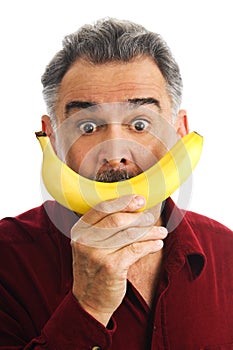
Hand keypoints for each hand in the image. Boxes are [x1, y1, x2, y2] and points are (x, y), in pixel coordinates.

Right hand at [71, 195, 167, 325]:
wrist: (89, 301)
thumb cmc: (94, 268)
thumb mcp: (89, 245)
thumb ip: (103, 228)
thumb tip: (132, 209)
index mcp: (79, 230)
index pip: (101, 208)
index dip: (122, 202)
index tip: (139, 199)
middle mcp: (84, 240)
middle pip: (116, 220)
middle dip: (138, 216)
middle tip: (152, 217)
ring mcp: (97, 254)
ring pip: (129, 234)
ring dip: (149, 231)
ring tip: (161, 232)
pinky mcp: (111, 267)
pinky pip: (135, 249)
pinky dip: (149, 245)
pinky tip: (158, 244)